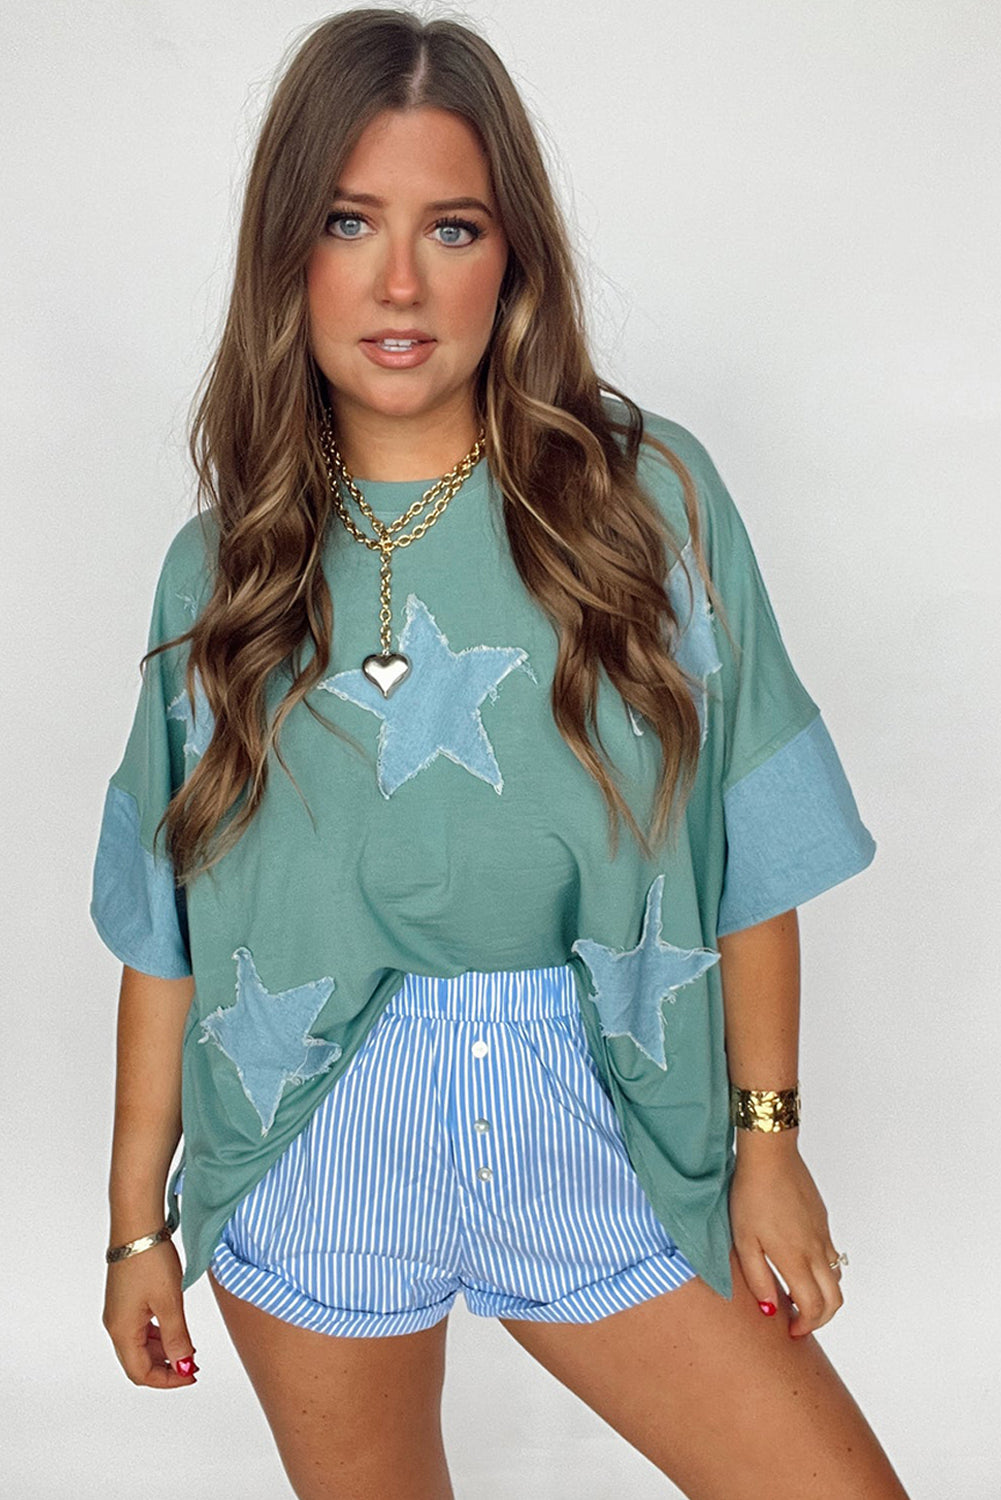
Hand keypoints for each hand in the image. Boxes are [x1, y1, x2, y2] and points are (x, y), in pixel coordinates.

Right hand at [103, 1239, 198, 1386]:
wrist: (138, 1226)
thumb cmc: (150, 1260)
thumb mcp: (170, 1302)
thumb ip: (177, 1337)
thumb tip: (183, 1365)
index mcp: (122, 1331)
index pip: (140, 1373)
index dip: (166, 1379)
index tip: (191, 1374)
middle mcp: (116, 1325)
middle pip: (137, 1362)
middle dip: (165, 1367)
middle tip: (191, 1364)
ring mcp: (119, 1312)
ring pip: (139, 1346)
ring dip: (162, 1351)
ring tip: (187, 1346)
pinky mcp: (125, 1299)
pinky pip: (139, 1329)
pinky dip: (157, 1335)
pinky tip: (174, 1327)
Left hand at [728, 1132, 843, 1337]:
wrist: (770, 1156)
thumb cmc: (751, 1195)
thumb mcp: (744, 1240)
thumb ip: (758, 1279)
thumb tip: (770, 1310)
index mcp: (796, 1259)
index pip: (815, 1307)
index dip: (806, 1325)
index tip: (791, 1329)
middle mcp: (816, 1250)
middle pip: (836, 1299)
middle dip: (823, 1318)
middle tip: (801, 1320)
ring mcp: (822, 1234)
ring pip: (837, 1276)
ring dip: (825, 1294)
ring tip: (799, 1293)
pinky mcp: (822, 1220)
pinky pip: (832, 1254)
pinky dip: (824, 1271)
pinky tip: (800, 1262)